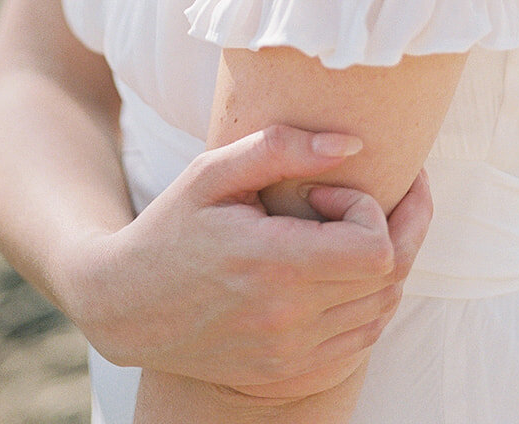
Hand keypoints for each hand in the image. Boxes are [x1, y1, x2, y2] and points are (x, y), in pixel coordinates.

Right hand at [64, 125, 431, 392]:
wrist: (126, 308)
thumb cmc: (171, 228)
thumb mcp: (212, 172)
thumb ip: (282, 148)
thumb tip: (353, 144)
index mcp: (272, 264)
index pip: (376, 248)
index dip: (369, 208)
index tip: (325, 192)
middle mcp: (287, 320)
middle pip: (389, 279)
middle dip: (393, 228)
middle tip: (362, 199)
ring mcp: (289, 355)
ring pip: (382, 312)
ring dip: (382, 266)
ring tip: (347, 233)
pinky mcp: (288, 374)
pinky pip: (360, 342)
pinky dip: (366, 303)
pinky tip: (338, 272)